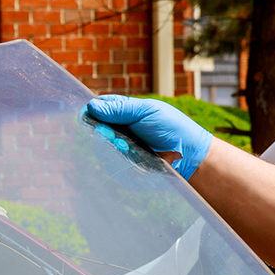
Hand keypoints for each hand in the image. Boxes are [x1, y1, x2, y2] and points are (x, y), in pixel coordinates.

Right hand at [85, 95, 212, 179]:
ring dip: (110, 147)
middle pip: (96, 131)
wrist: (187, 155)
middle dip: (101, 132)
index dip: (91, 112)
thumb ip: (119, 109)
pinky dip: (117, 162)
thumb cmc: (170, 128)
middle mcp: (120, 131)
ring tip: (125, 147)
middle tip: (109, 134)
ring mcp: (121, 150)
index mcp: (124, 113)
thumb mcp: (145, 111)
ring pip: (101, 150)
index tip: (88, 115)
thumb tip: (90, 106)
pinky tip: (130, 157)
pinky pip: (111, 166)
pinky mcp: (124, 168)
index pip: (99, 109)